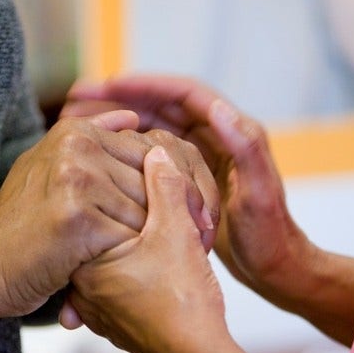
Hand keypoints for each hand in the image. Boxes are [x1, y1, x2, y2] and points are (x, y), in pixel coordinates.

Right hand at [0, 109, 218, 333]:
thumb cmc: (25, 224)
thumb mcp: (53, 169)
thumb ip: (93, 140)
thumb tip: (132, 118)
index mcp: (77, 131)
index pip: (151, 152)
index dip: (172, 189)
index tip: (189, 217)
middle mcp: (76, 146)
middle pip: (153, 179)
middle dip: (175, 213)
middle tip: (191, 242)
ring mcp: (75, 177)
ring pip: (147, 208)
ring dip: (154, 239)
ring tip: (156, 262)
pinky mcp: (76, 215)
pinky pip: (130, 236)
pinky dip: (131, 259)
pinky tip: (122, 274)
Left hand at [61, 146, 228, 352]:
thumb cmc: (186, 301)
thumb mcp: (178, 232)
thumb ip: (164, 188)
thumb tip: (156, 152)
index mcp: (86, 263)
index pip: (90, 210)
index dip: (119, 188)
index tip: (138, 181)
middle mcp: (83, 289)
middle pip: (98, 234)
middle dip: (125, 215)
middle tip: (148, 204)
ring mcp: (98, 310)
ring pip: (109, 259)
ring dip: (132, 242)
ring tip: (159, 234)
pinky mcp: (117, 321)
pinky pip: (118, 283)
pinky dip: (135, 267)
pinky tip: (157, 261)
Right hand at [63, 75, 314, 303]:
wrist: (277, 268)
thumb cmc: (271, 236)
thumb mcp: (259, 194)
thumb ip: (245, 148)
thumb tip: (218, 107)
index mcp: (232, 131)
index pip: (182, 93)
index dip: (143, 85)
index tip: (105, 84)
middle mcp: (215, 136)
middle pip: (161, 105)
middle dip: (120, 98)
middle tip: (77, 98)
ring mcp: (201, 156)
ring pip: (152, 127)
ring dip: (119, 120)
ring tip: (78, 119)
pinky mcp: (190, 177)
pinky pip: (153, 153)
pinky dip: (127, 148)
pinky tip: (100, 155)